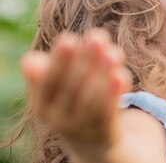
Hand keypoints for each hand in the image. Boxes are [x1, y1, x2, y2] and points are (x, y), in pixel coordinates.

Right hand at [21, 29, 132, 159]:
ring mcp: (81, 128)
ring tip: (113, 52)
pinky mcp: (104, 132)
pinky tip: (122, 75)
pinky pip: (108, 112)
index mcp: (42, 103)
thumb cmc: (74, 99)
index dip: (59, 61)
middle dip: (85, 60)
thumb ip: (53, 69)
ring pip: (91, 99)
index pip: (48, 82)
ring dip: (102, 73)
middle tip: (97, 36)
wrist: (92, 143)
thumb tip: (30, 60)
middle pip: (72, 87)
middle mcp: (58, 118)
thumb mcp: (58, 88)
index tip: (69, 38)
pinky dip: (115, 93)